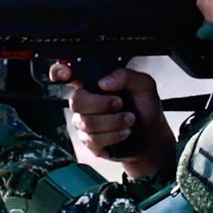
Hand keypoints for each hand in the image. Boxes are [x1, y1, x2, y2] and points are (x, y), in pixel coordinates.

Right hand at [49, 61, 173, 176]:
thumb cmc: (145, 109)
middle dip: (101, 103)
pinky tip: (124, 132)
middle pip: (75, 100)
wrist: (153, 136)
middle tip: (120, 104)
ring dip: (113, 121)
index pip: (67, 74)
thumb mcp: (144, 85)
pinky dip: (114, 135)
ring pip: (87, 122)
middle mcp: (85, 102)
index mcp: (93, 84)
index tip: (68, 74)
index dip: (59, 71)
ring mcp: (84, 122)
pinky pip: (93, 139)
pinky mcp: (89, 141)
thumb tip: (104, 82)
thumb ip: (126, 75)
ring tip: (129, 119)